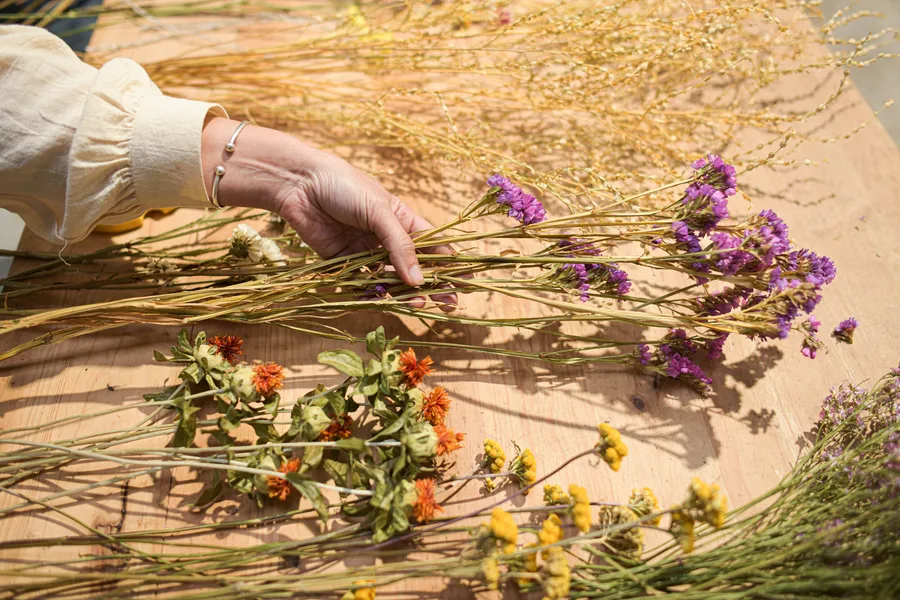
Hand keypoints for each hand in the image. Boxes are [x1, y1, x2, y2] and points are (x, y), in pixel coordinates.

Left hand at [200, 117, 456, 310]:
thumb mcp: (379, 212)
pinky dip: (372, 294)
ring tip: (419, 303)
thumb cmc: (344, 187)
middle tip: (448, 304)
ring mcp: (365, 252)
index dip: (449, 264)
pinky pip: (361, 284)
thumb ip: (399, 246)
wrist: (299, 185)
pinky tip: (382, 298)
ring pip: (390, 280)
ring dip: (405, 293)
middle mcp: (386, 239)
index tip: (463, 283)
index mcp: (403, 220)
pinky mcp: (343, 263)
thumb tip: (419, 280)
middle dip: (432, 285)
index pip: (433, 246)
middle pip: (414, 268)